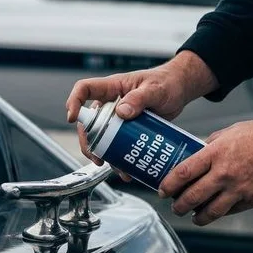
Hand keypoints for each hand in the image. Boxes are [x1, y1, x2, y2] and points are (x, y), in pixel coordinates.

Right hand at [65, 51, 217, 177]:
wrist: (179, 91)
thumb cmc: (167, 82)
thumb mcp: (155, 89)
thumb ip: (140, 98)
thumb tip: (122, 112)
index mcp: (113, 87)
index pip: (84, 89)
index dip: (74, 102)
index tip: (72, 117)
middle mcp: (111, 103)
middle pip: (88, 122)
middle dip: (89, 141)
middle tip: (97, 156)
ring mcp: (118, 118)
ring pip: (102, 138)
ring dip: (105, 155)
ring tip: (116, 168)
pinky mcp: (127, 130)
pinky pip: (117, 146)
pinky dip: (120, 159)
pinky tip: (127, 170)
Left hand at [158, 112, 252, 225]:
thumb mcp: (232, 132)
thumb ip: (212, 145)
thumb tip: (197, 154)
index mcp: (216, 153)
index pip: (183, 173)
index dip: (169, 185)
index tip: (163, 191)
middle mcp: (225, 173)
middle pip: (192, 197)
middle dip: (179, 206)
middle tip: (175, 207)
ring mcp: (240, 189)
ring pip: (210, 212)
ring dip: (197, 217)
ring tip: (193, 216)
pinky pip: (230, 211)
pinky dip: (220, 213)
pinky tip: (216, 211)